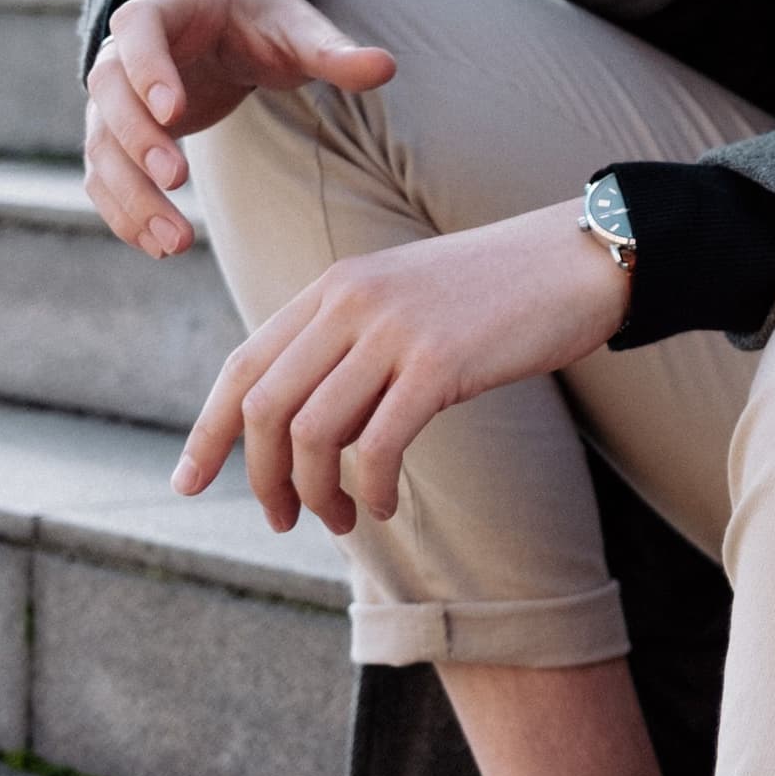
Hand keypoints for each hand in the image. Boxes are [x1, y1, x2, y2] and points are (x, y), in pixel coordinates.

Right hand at [85, 0, 396, 258]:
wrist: (225, 25)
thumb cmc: (260, 21)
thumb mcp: (297, 28)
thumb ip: (333, 50)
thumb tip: (386, 67)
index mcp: (163, 9)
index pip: (139, 31)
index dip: (150, 70)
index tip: (175, 111)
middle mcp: (122, 53)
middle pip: (108, 93)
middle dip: (137, 140)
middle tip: (175, 180)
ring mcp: (114, 99)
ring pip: (102, 147)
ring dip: (130, 195)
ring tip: (174, 242)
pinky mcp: (118, 137)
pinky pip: (106, 178)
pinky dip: (125, 212)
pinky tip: (158, 247)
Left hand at [172, 199, 627, 532]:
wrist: (585, 257)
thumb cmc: (502, 289)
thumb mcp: (408, 297)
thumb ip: (351, 336)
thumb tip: (300, 413)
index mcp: (336, 284)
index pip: (243, 364)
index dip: (209, 431)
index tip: (189, 482)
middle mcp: (352, 299)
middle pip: (265, 407)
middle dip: (260, 477)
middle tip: (283, 518)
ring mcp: (395, 329)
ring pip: (311, 433)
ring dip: (315, 493)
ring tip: (342, 516)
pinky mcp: (441, 362)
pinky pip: (376, 446)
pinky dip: (368, 488)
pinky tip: (383, 504)